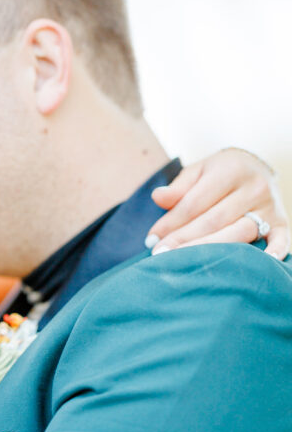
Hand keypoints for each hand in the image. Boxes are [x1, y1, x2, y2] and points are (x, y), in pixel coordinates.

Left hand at [146, 148, 288, 258]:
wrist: (255, 167)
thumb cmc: (218, 173)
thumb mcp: (198, 172)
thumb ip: (179, 187)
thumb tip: (157, 197)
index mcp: (230, 170)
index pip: (195, 203)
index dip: (172, 222)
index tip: (152, 239)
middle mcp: (253, 187)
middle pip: (214, 221)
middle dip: (184, 240)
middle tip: (161, 256)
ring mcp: (270, 207)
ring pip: (238, 234)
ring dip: (211, 251)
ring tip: (185, 264)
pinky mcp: (282, 222)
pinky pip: (281, 239)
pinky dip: (275, 251)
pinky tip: (262, 263)